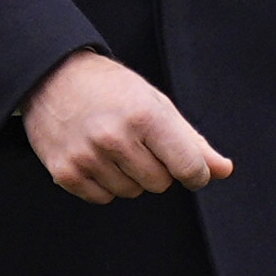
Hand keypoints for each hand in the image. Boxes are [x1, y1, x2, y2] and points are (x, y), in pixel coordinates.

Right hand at [22, 50, 231, 203]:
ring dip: (129, 176)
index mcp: (146, 116)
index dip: (195, 173)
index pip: (189, 168)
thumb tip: (224, 170)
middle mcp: (115, 137)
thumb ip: (192, 141)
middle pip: (160, 184)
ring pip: (131, 192)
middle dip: (157, 168)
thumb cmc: (110, 88)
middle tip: (138, 142)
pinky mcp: (65, 172)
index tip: (190, 168)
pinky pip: (103, 198)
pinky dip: (104, 184)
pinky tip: (96, 157)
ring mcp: (88, 156)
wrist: (52, 76)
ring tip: (113, 146)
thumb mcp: (156, 104)